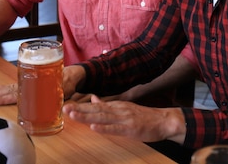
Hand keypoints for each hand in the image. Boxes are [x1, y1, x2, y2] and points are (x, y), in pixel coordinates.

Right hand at [0, 64, 86, 104]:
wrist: (72, 74)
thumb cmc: (67, 83)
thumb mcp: (64, 90)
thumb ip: (57, 97)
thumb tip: (56, 105)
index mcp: (36, 85)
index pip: (17, 92)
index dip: (4, 97)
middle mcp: (30, 84)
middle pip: (10, 89)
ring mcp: (29, 83)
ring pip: (10, 87)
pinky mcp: (30, 84)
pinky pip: (15, 87)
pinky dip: (5, 89)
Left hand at [63, 95, 185, 143]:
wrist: (164, 120)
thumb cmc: (143, 117)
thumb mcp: (124, 108)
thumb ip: (108, 105)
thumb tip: (93, 99)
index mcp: (116, 106)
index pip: (94, 106)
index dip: (79, 106)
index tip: (65, 105)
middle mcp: (118, 110)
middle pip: (95, 110)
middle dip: (79, 109)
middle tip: (63, 108)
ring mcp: (124, 119)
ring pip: (102, 117)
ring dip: (87, 116)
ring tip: (73, 115)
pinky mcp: (130, 128)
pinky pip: (115, 129)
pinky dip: (104, 128)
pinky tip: (93, 127)